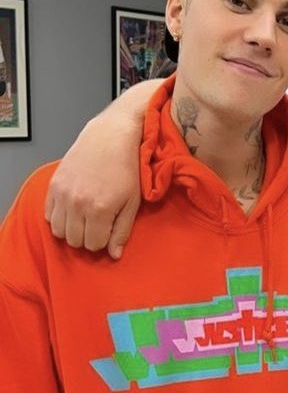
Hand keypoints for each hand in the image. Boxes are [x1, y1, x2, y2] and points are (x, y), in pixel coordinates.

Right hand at [43, 79, 158, 257]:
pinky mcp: (53, 185)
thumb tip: (114, 255)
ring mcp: (62, 194)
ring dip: (72, 230)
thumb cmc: (127, 168)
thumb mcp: (133, 201)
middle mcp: (78, 204)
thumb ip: (123, 230)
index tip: (110, 227)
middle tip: (98, 222)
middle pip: (75, 241)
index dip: (104, 240)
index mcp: (100, 209)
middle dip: (87, 237)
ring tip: (86, 217)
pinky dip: (59, 217)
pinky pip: (48, 216)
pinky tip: (73, 208)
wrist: (110, 137)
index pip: (94, 245)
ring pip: (58, 232)